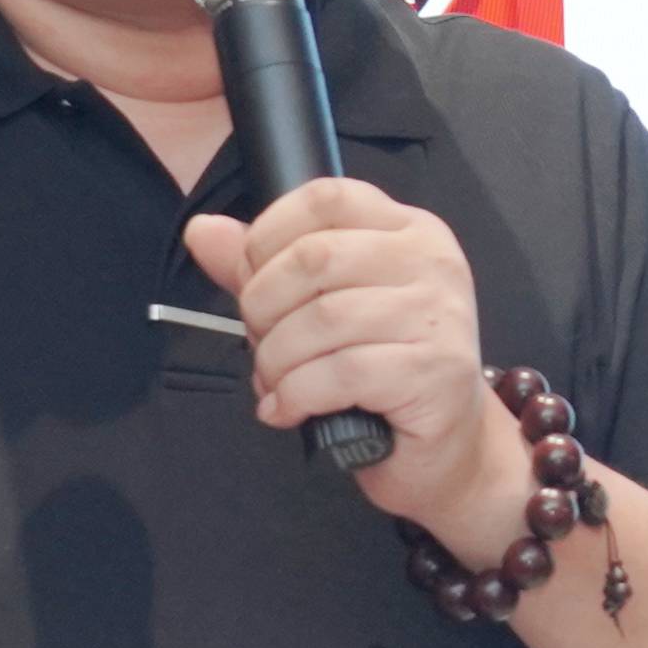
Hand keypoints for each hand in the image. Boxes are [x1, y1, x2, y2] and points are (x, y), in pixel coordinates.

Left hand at [178, 178, 526, 540]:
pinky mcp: (434, 372)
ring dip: (275, 360)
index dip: (269, 234)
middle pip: (314, 257)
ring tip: (274, 383)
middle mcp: (431, 263)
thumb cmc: (382, 372)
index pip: (327, 197)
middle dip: (263, 306)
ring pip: (322, 319)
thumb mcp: (320, 307)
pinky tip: (288, 409)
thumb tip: (202, 231)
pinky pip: (340, 373)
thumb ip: (265, 267)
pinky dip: (296, 395)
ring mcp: (439, 316)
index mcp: (408, 230)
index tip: (253, 279)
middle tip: (260, 343)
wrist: (445, 449)